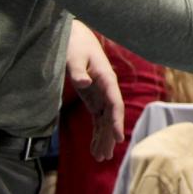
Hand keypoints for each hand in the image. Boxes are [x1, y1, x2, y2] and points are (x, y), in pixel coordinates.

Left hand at [66, 20, 124, 160]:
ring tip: (100, 158)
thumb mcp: (74, 55)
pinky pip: (97, 118)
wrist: (75, 35)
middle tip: (104, 156)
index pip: (115, 103)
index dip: (117, 121)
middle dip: (109, 136)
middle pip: (111, 116)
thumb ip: (78, 70)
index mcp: (106, 78)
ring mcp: (100, 94)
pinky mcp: (93, 98)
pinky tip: (94, 148)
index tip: (118, 138)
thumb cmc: (75, 43)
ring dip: (103, 138)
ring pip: (105, 120)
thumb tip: (84, 83)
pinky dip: (96, 133)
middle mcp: (107, 88)